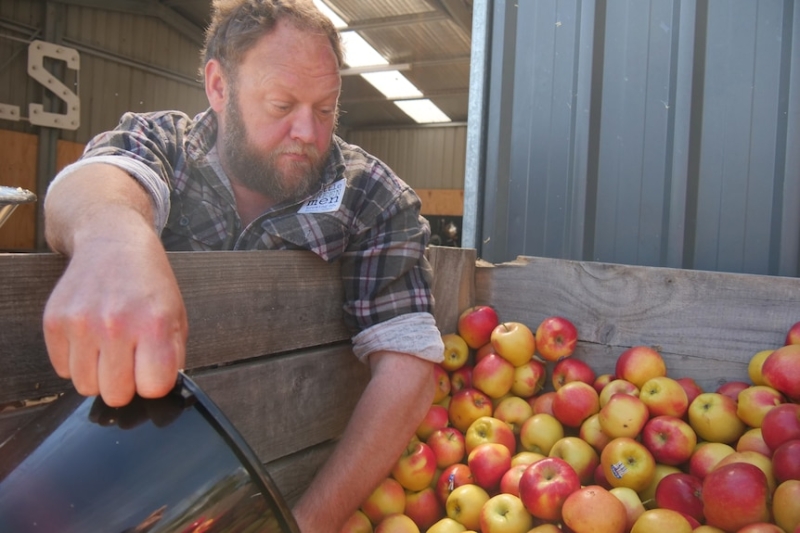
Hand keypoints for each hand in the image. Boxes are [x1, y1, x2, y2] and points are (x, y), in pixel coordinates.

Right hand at [43, 228, 187, 406]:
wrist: (113, 243)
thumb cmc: (149, 282)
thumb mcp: (177, 315)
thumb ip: (172, 356)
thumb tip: (160, 389)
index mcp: (154, 324)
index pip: (152, 388)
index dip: (154, 383)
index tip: (153, 368)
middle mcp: (116, 325)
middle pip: (116, 395)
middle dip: (125, 384)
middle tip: (130, 360)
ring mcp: (81, 324)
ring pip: (86, 387)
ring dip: (98, 375)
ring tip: (109, 348)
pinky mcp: (54, 321)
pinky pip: (62, 370)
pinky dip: (76, 361)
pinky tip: (90, 338)